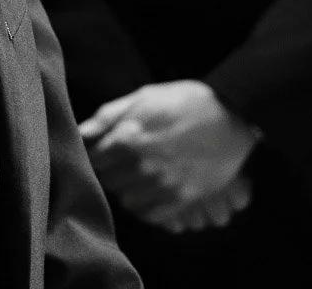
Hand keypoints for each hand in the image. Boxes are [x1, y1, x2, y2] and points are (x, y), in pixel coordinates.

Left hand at [79, 81, 257, 223]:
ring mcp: (162, 187)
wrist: (231, 118)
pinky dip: (146, 204)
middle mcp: (142, 167)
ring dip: (129, 187)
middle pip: (109, 181)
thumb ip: (109, 116)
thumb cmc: (185, 102)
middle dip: (113, 169)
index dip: (99, 153)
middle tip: (127, 157)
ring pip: (126, 200)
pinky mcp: (180, 201)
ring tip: (142, 171)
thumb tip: (81, 133)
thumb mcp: (145, 97)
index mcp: (129, 138)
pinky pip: (149, 215)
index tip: (107, 147)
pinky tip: (154, 187)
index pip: (94, 160)